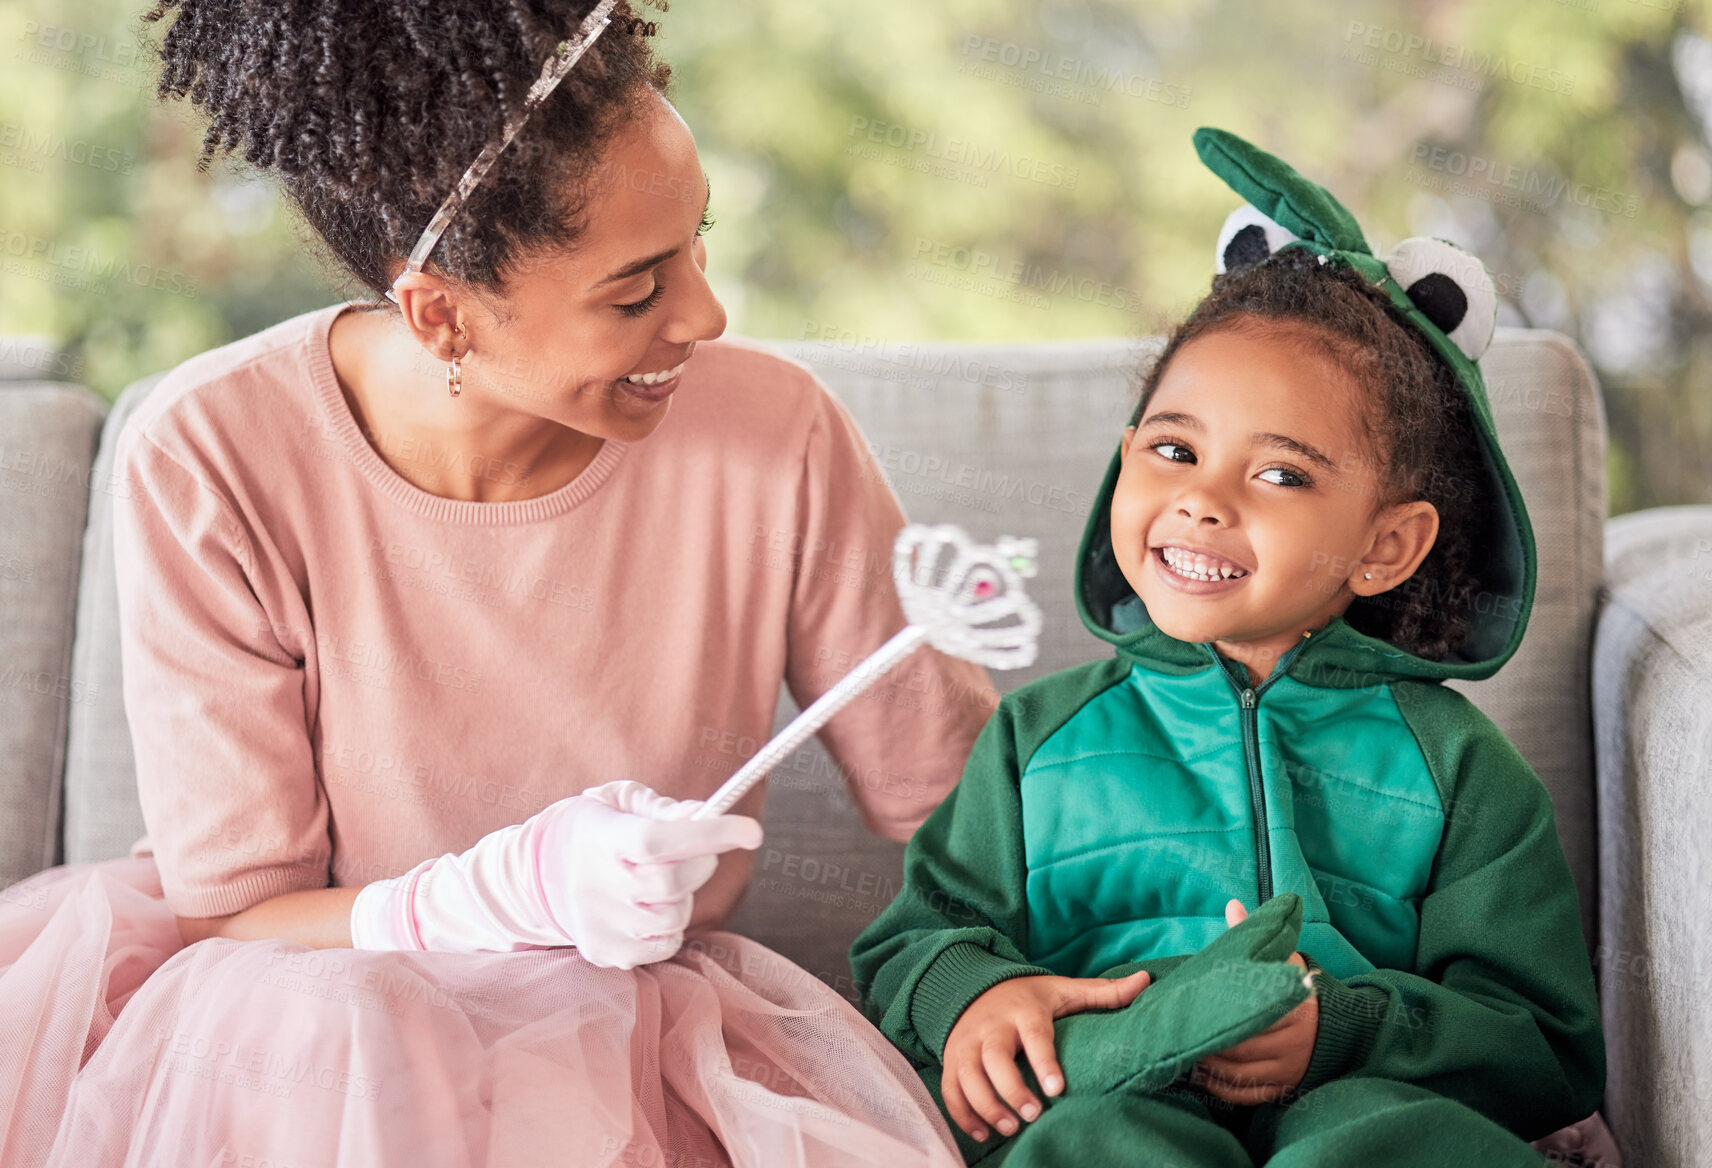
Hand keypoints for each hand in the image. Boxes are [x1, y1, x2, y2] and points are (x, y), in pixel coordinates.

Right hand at [350, 780, 761, 967]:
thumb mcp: (621, 802)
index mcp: (600, 836)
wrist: (538, 875)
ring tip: (660, 882)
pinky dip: (671, 926)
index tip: (752, 830)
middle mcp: (593, 882)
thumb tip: (702, 815)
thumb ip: (664, 808)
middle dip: (702, 863)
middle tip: (698, 850)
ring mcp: (597, 923)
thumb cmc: (596, 830)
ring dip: (685, 898)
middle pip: (672, 884)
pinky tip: (649, 908)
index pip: (657, 840)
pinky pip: (665, 945)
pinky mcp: (604, 952)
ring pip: (673, 917)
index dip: (709, 835)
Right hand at [942, 969, 1151, 1141]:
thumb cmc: (1027, 996)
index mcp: (1023, 1009)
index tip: (1056, 1088)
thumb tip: (1145, 981)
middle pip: (994, 1059)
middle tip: (1032, 1115)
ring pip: (967, 1077)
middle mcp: (991, 1027)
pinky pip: (951, 1091)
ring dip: (986, 1107)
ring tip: (1009, 1128)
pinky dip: (963, 1115)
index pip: (1034, 1035)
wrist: (973, 987)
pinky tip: (984, 1133)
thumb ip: (1103, 992)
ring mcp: (966, 1044)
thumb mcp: (1063, 990)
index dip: (1044, 1061)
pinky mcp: (952, 1060)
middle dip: (1011, 1090)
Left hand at [1191, 898, 1319, 1104]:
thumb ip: (1254, 936)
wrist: (1336, 1026)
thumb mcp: (1281, 960)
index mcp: (1291, 1007)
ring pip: (1240, 1073)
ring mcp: (1288, 1068)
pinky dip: (1221, 1088)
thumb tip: (1232, 906)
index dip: (1219, 1014)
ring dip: (1209, 1066)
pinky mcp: (1283, 1087)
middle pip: (1242, 1047)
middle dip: (1208, 1042)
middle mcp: (1293, 1041)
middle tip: (1177, 1033)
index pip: (1251, 1014)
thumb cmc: (1295, 988)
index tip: (1192, 1010)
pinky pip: (1248, 1094)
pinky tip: (1201, 1075)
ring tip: (1182, 1053)